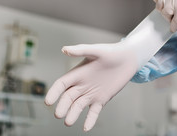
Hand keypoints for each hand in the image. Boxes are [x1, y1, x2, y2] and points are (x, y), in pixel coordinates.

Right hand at [44, 10, 170, 130]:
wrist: (128, 59)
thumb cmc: (111, 52)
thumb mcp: (96, 50)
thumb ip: (80, 50)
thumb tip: (64, 49)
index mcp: (77, 73)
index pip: (61, 84)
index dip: (54, 92)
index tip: (48, 102)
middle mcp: (82, 85)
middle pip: (68, 98)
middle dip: (62, 106)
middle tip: (59, 114)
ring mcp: (91, 93)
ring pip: (78, 106)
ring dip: (73, 114)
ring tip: (68, 122)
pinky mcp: (102, 99)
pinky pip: (94, 112)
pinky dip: (89, 120)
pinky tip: (86, 128)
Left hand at [152, 0, 176, 31]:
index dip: (161, 3)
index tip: (165, 7)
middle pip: (160, 7)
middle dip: (165, 12)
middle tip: (171, 15)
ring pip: (166, 15)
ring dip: (170, 19)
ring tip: (175, 20)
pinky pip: (175, 22)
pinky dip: (174, 27)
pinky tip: (175, 28)